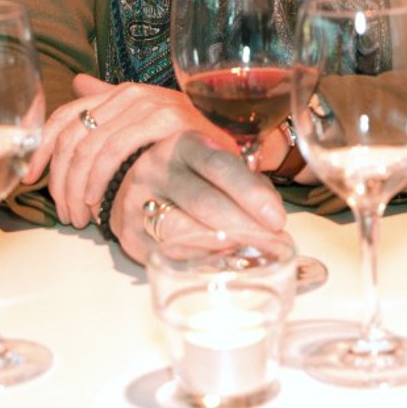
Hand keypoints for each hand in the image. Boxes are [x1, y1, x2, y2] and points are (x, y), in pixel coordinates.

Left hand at [27, 73, 222, 227]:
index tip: (30, 179)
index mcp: (119, 94)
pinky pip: (114, 150)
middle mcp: (130, 93)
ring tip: (80, 217)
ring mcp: (147, 103)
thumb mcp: (146, 125)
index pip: (64, 117)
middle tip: (65, 213)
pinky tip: (98, 201)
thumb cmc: (191, 141)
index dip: (41, 149)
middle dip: (59, 180)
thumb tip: (76, 83)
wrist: (240, 144)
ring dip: (77, 188)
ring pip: (88, 147)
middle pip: (71, 136)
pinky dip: (99, 178)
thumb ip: (112, 107)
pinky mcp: (164, 118)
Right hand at [111, 132, 285, 264]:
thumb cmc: (190, 173)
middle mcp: (156, 169)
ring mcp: (138, 202)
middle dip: (244, 226)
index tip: (277, 218)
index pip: (219, 165)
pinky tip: (221, 262)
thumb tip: (272, 214)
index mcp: (183, 144)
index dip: (251, 193)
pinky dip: (199, 261)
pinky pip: (168, 253)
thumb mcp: (214, 161)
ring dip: (222, 247)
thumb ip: (245, 180)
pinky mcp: (129, 234)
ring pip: (182, 231)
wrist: (133, 182)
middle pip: (203, 201)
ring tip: (250, 254)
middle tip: (272, 243)